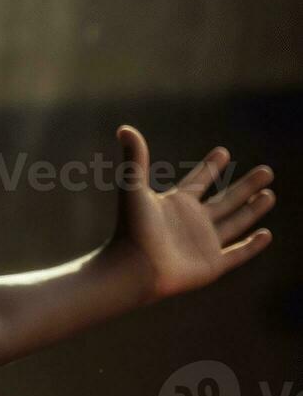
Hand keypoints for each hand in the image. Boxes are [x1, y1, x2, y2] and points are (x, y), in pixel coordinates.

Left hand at [111, 125, 275, 300]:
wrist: (133, 268)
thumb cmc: (131, 229)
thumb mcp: (134, 189)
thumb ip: (134, 159)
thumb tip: (124, 128)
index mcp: (176, 203)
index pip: (198, 180)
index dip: (210, 166)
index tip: (223, 151)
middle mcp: (192, 222)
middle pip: (225, 199)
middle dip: (245, 185)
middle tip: (266, 171)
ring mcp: (204, 243)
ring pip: (235, 223)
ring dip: (253, 209)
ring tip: (270, 194)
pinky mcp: (212, 265)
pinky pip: (237, 253)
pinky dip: (252, 245)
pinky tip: (266, 234)